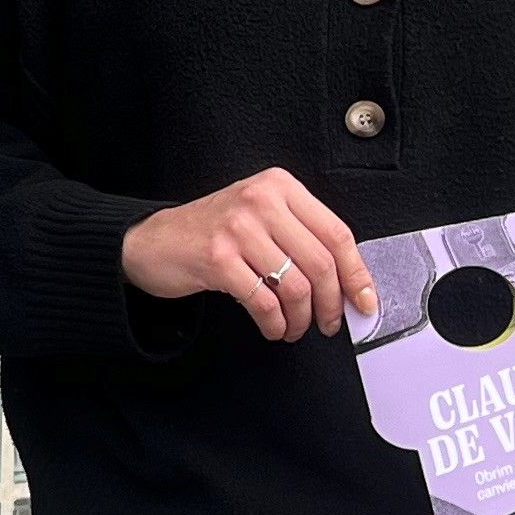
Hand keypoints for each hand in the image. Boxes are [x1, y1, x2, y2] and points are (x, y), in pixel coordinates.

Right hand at [120, 170, 377, 340]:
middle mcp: (260, 200)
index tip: (364, 300)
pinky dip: (275, 324)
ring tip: (294, 328)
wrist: (151, 240)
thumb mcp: (259, 217)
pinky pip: (263, 301)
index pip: (336, 233)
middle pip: (320, 262)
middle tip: (329, 323)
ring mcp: (237, 228)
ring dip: (300, 319)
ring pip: (295, 286)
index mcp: (279, 186)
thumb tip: (347, 281)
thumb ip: (299, 237)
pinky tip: (273, 328)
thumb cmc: (210, 233)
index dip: (357, 273)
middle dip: (330, 304)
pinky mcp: (217, 258)